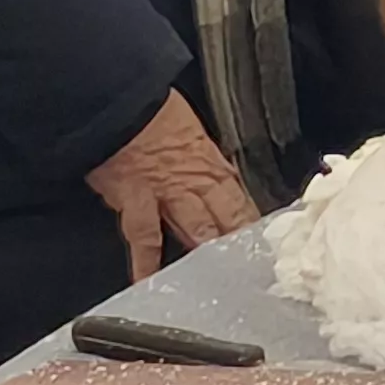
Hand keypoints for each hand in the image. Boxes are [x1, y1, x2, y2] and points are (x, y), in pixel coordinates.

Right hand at [86, 91, 256, 283]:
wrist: (122, 102)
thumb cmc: (153, 109)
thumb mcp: (190, 128)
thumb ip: (202, 156)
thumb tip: (210, 170)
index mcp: (209, 161)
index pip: (238, 196)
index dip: (250, 219)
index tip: (262, 239)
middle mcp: (195, 180)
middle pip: (224, 216)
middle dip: (237, 240)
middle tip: (250, 266)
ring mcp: (166, 192)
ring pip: (196, 228)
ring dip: (207, 251)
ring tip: (218, 275)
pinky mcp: (136, 200)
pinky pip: (144, 236)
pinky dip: (144, 262)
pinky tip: (146, 281)